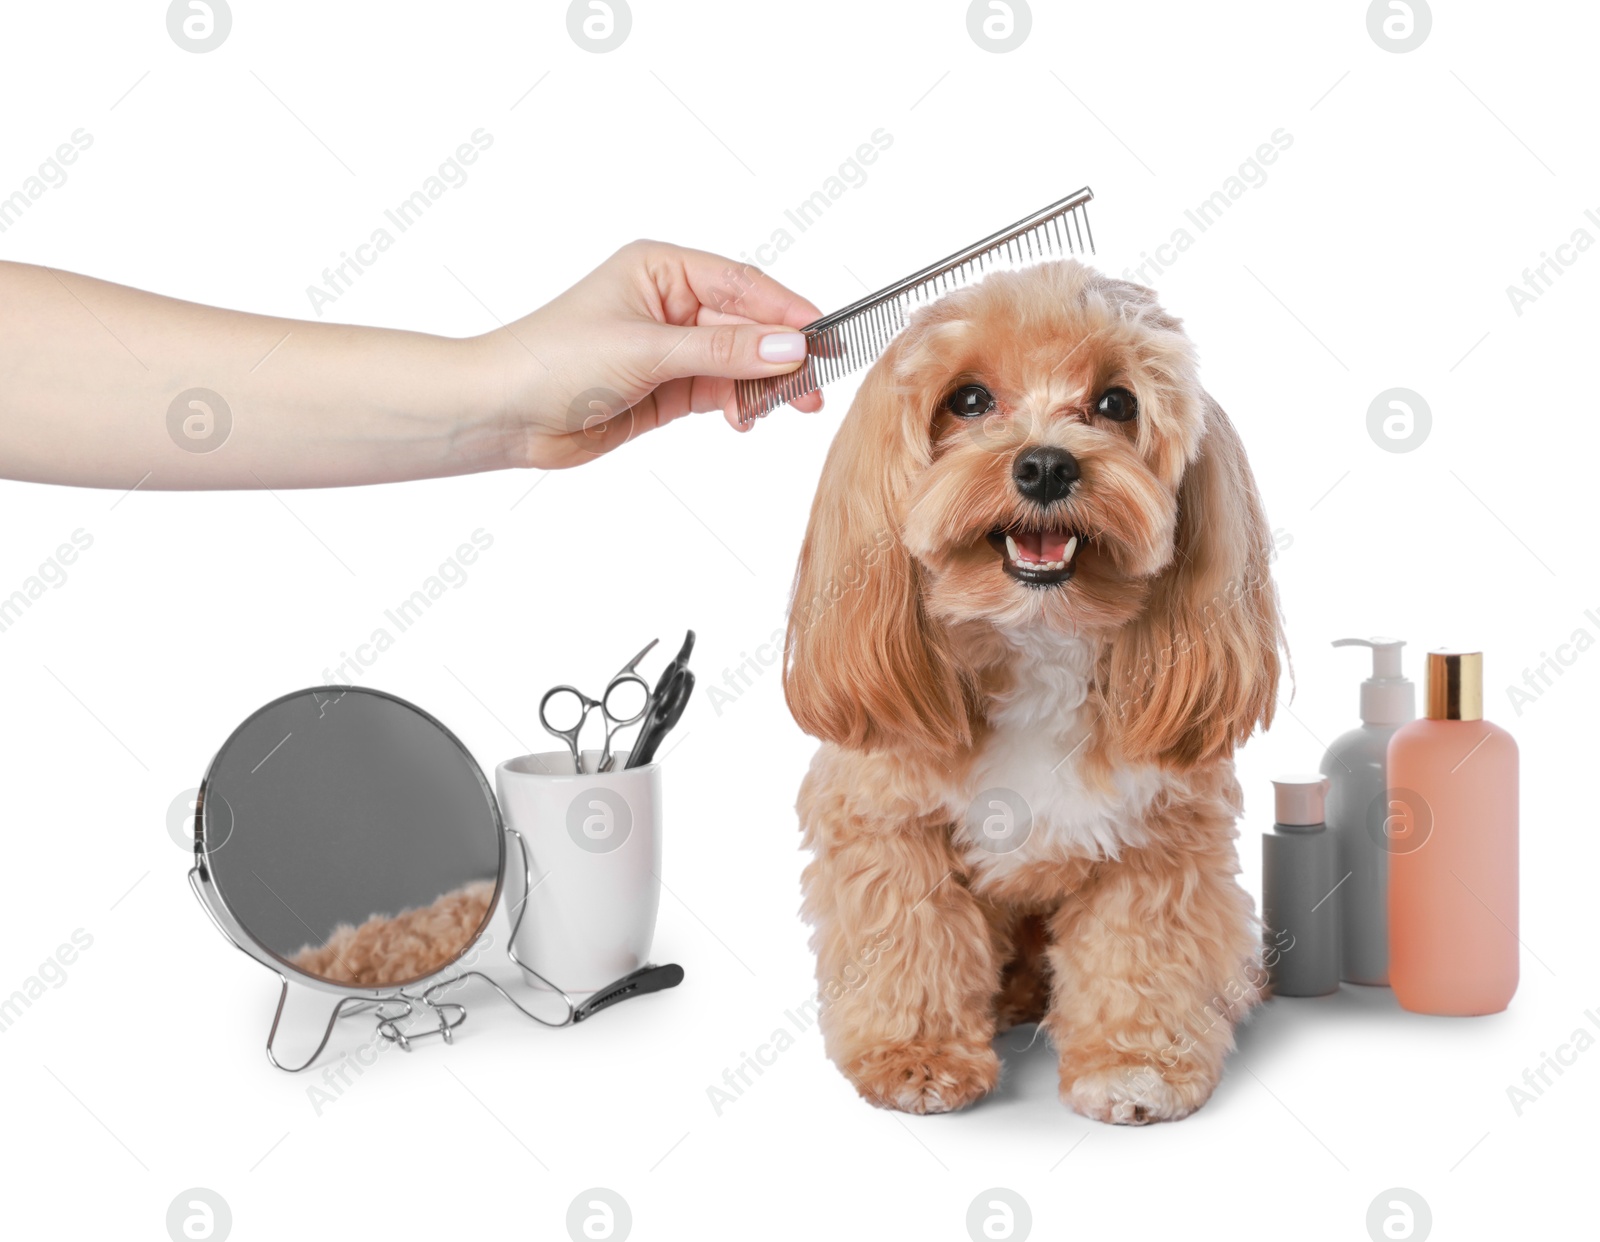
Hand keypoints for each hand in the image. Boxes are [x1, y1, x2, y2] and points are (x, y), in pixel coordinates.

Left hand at [483, 240, 823, 468]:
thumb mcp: (647, 351)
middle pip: (746, 326)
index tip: (822, 337)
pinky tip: (743, 420)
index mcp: (661, 268)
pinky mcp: (667, 388)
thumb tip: (787, 348)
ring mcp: (670, 348)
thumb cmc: (553, 359)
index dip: (785, 310)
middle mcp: (669, 303)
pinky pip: (720, 391)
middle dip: (779, 356)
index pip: (741, 284)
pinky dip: (738, 405)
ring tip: (784, 410)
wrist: (503, 413)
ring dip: (761, 386)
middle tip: (813, 388)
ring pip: (738, 362)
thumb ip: (722, 353)